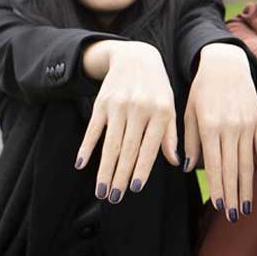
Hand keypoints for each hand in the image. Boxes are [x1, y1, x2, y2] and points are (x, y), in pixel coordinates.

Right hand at [76, 40, 178, 202]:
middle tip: (114, 198)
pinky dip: (86, 147)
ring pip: (110, 143)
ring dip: (104, 169)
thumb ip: (171, 135)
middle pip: (128, 149)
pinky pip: (93, 129)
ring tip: (101, 190)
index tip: (134, 188)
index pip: (150, 147)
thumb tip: (175, 162)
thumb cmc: (158, 89)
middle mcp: (139, 109)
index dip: (141, 168)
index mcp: (161, 113)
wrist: (136, 57)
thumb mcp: (171, 107)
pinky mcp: (102, 103)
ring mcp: (119, 106)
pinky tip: (81, 164)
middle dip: (120, 175)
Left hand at [183, 43, 256, 221]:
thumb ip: (188, 140)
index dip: (218, 188)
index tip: (219, 207)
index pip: (215, 166)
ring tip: (246, 207)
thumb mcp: (188, 112)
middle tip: (234, 217)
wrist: (225, 64)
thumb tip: (188, 168)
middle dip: (233, 195)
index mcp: (210, 128)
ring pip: (248, 163)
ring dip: (247, 187)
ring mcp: (248, 125)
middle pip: (233, 169)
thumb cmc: (201, 90)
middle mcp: (231, 129)